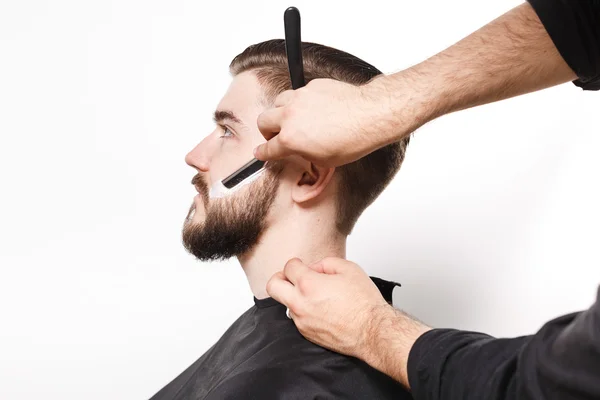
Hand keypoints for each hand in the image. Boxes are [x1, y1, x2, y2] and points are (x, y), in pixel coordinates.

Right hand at [254, 76, 412, 167]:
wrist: (369, 115)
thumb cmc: (352, 139)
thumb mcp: (325, 160)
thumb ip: (305, 154)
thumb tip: (299, 151)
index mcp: (291, 139)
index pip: (267, 148)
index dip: (263, 153)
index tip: (261, 153)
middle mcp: (290, 116)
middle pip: (263, 121)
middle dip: (266, 131)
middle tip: (276, 136)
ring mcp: (300, 98)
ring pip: (278, 102)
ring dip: (280, 112)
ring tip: (292, 119)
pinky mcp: (312, 86)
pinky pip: (298, 92)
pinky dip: (301, 101)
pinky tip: (314, 108)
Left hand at [266, 257, 430, 387]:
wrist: (372, 331)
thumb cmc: (364, 303)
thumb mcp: (349, 268)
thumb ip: (325, 263)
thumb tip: (313, 268)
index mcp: (308, 285)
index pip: (288, 267)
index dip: (297, 263)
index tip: (302, 266)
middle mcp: (300, 304)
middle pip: (273, 286)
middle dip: (280, 278)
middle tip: (291, 277)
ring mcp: (301, 321)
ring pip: (286, 304)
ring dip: (296, 296)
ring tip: (317, 296)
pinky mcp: (306, 334)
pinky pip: (298, 318)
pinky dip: (305, 311)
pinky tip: (322, 309)